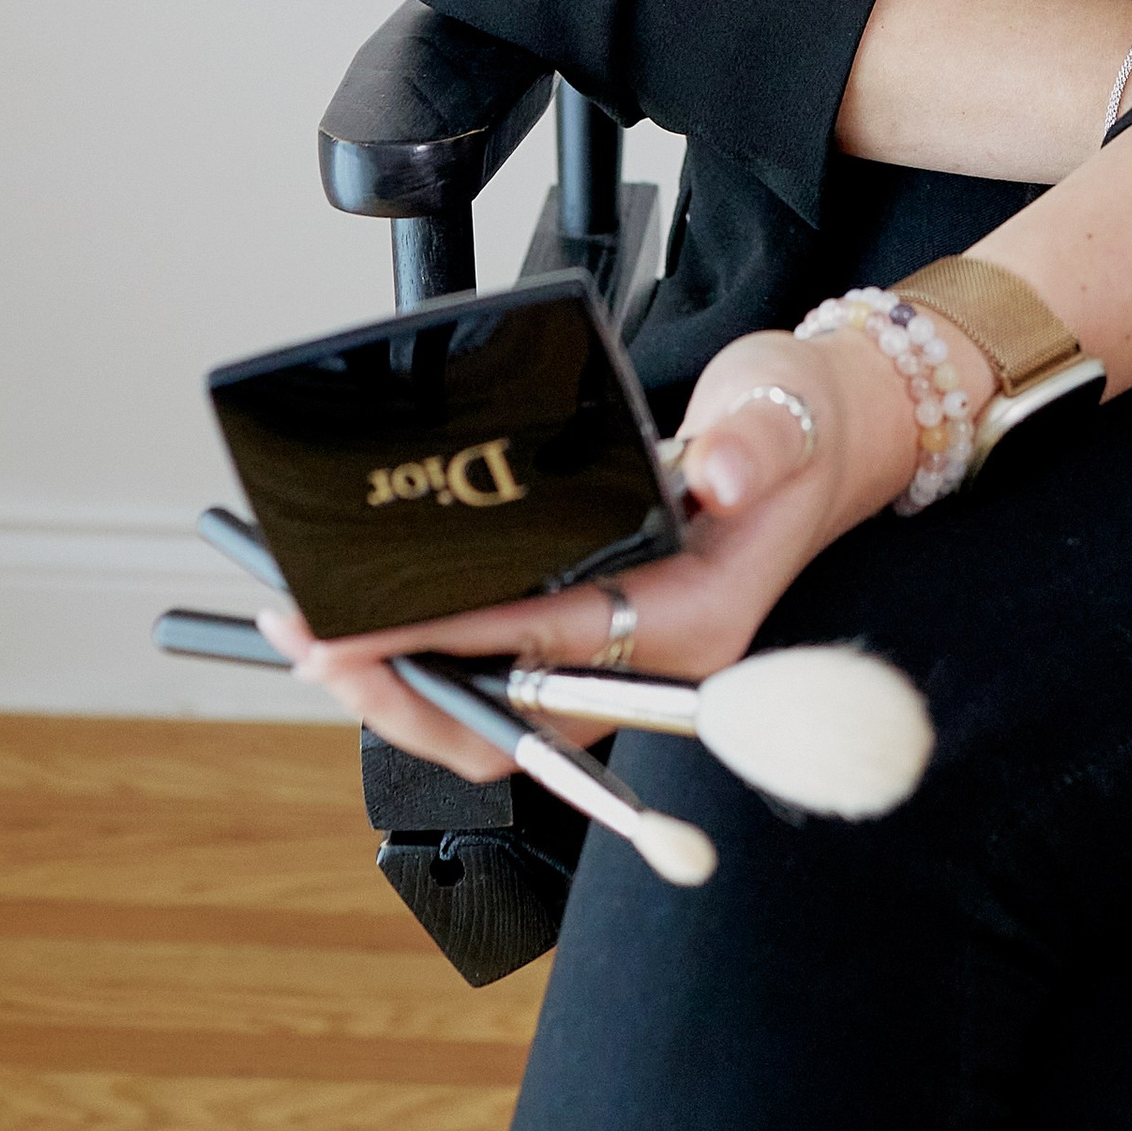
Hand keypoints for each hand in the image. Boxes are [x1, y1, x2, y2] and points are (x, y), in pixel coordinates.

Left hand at [258, 320, 943, 778]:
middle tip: (310, 640)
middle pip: (507, 721)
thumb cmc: (798, 423)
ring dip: (395, 685)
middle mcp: (653, 661)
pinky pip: (497, 683)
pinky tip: (365, 629)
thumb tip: (722, 480)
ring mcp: (620, 659)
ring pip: (489, 715)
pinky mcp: (595, 639)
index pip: (552, 650)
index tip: (365, 632)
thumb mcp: (785, 409)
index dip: (452, 645)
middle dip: (397, 691)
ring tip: (309, 635)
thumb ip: (753, 448)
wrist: (821, 433)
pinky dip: (425, 664)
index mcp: (700, 619)